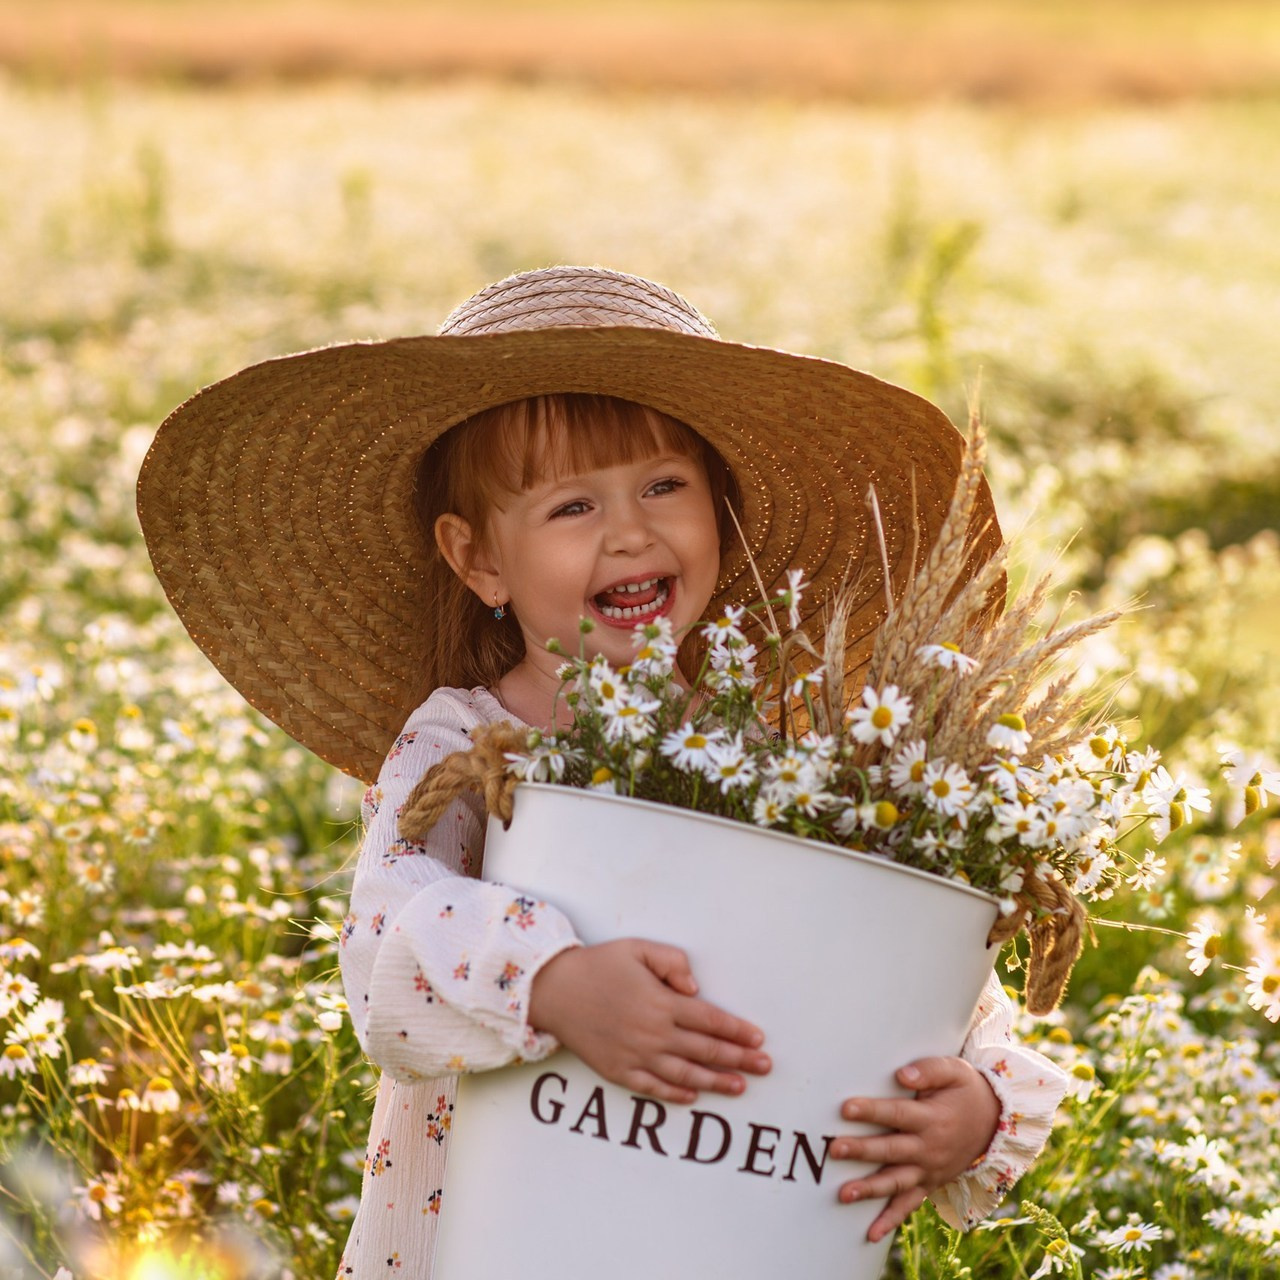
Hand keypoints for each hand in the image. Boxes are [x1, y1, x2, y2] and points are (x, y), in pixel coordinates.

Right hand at [528, 938, 770, 1104]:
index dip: (737, 1031)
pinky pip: (653, 1088)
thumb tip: (696, 989)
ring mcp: (636, 1056)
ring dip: (716, 1083)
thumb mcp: (638, 949)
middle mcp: (652, 1033)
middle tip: (765, 1067)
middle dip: (739, 1060)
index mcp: (661, 1002)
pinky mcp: (618, 1071)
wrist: (555, 990)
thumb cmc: (600, 965)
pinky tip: (694, 1096)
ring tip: (741, 1087)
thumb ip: (672, 962)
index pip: (710, 1019)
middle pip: (705, 1050)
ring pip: (685, 1075)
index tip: (759, 1039)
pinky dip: (676, 1095)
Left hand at [831, 1056, 999, 1242]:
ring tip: (843, 1194)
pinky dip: (891, 1220)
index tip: (846, 1108)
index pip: (898, 1114)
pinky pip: (910, 1204)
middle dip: (862, 1150)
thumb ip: (929, 1071)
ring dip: (870, 1189)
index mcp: (933, 1118)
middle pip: (892, 1150)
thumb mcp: (955, 1071)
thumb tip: (902, 1075)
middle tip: (835, 1149)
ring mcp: (929, 1169)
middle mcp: (929, 1148)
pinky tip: (870, 1234)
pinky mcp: (929, 1183)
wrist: (995, 1122)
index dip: (873, 1111)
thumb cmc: (966, 1090)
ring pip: (897, 1182)